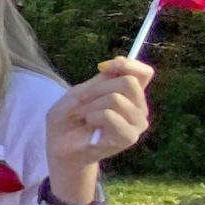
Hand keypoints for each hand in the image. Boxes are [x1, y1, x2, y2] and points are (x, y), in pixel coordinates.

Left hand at [44, 57, 155, 201]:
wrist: (60, 144)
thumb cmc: (70, 117)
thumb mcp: (82, 91)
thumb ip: (103, 79)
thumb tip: (121, 61)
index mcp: (130, 95)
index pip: (144, 73)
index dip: (127, 64)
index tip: (102, 67)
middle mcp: (139, 108)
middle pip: (128, 82)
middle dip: (97, 88)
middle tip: (82, 101)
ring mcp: (137, 124)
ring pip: (116, 98)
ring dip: (91, 105)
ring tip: (84, 116)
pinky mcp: (129, 137)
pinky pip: (109, 115)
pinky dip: (92, 116)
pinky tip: (89, 125)